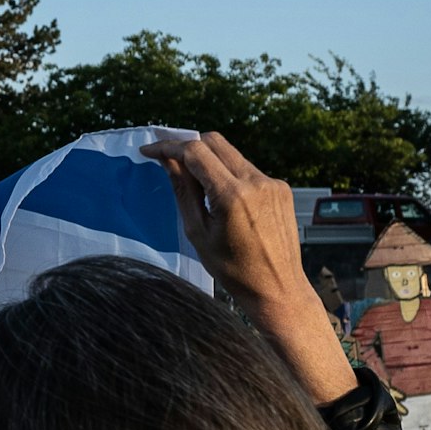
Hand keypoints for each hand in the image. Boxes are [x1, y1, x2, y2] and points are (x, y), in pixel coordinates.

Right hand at [140, 133, 355, 403]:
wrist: (277, 287)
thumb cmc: (232, 268)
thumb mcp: (197, 232)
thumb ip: (183, 191)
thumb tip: (168, 160)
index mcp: (232, 195)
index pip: (195, 151)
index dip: (168, 146)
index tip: (148, 152)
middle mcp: (256, 181)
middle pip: (214, 142)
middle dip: (188, 146)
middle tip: (168, 161)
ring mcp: (272, 183)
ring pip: (231, 153)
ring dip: (209, 160)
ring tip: (197, 186)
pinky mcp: (281, 188)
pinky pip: (247, 168)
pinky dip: (228, 173)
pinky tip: (223, 198)